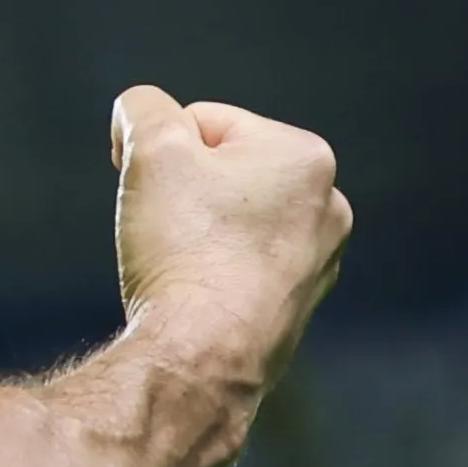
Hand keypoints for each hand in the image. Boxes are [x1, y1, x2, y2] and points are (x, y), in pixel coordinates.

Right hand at [109, 86, 351, 399]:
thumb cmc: (184, 247)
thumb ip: (143, 107)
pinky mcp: (295, 309)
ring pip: (229, 220)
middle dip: (185, 190)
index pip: (205, 122)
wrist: (199, 359)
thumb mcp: (152, 147)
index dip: (163, 152)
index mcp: (308, 158)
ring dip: (196, 231)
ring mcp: (317, 265)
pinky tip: (196, 297)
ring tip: (181, 266)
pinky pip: (238, 267)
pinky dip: (211, 271)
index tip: (151, 191)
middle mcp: (328, 209)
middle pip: (223, 171)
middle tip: (166, 229)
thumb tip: (139, 113)